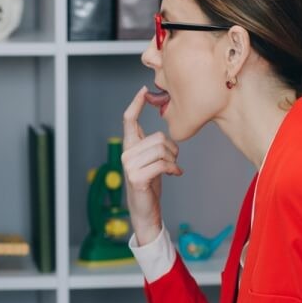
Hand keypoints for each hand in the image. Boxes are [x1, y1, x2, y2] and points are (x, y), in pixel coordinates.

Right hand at [122, 86, 182, 244]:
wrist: (145, 211)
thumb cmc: (150, 184)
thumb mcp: (151, 161)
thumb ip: (152, 146)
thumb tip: (162, 134)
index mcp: (128, 147)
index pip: (128, 120)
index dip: (135, 104)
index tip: (143, 91)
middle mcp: (126, 154)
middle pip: (157, 137)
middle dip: (172, 148)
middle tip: (173, 160)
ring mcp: (129, 166)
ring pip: (161, 150)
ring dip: (173, 160)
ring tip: (173, 168)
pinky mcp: (137, 178)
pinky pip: (162, 164)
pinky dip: (173, 168)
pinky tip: (175, 174)